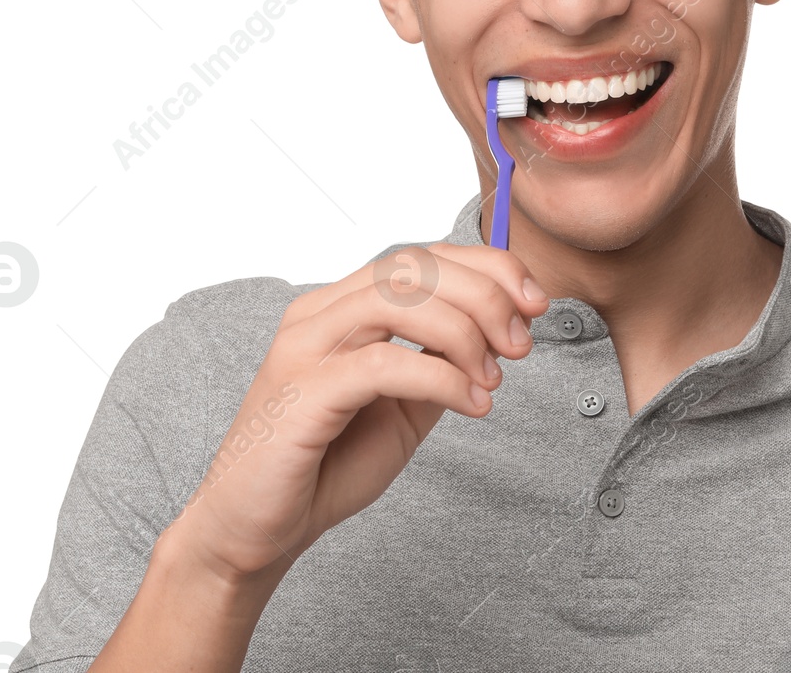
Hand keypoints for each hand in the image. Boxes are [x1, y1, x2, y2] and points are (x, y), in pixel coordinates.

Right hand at [162, 243, 547, 583]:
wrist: (255, 532)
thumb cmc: (324, 467)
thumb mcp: (404, 406)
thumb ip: (440, 363)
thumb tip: (502, 330)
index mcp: (341, 306)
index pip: (421, 256)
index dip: (487, 267)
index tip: (535, 301)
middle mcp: (318, 313)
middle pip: (414, 266)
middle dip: (485, 295)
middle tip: (522, 343)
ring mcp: (304, 348)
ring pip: (398, 300)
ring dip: (464, 333)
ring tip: (493, 379)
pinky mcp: (302, 392)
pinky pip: (383, 364)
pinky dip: (441, 379)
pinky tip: (472, 405)